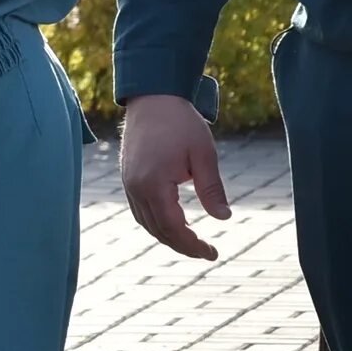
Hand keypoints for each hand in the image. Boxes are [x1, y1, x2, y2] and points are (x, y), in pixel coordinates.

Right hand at [121, 93, 228, 259]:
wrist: (152, 97)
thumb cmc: (181, 123)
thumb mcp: (204, 155)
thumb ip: (212, 189)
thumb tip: (224, 218)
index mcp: (154, 183)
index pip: (173, 227)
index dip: (192, 245)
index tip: (213, 253)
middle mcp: (136, 187)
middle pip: (157, 230)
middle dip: (182, 245)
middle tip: (207, 252)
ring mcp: (128, 182)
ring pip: (146, 222)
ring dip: (168, 236)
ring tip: (192, 241)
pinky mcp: (128, 177)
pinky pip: (139, 210)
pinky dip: (156, 223)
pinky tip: (173, 222)